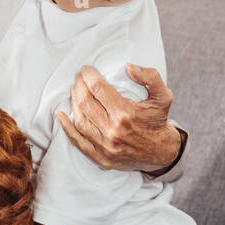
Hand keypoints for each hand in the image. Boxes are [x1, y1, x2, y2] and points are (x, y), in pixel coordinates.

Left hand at [56, 64, 182, 171]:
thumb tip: (129, 67)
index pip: (98, 88)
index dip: (89, 76)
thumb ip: (150, 77)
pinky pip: (78, 142)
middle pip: (85, 103)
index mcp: (126, 113)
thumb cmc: (158, 121)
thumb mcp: (163, 96)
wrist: (161, 153)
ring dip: (73, 103)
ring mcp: (105, 146)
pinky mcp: (101, 158)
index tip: (86, 69)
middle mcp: (113, 131)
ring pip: (80, 120)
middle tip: (79, 78)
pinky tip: (60, 116)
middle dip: (79, 86)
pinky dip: (67, 128)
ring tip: (75, 91)